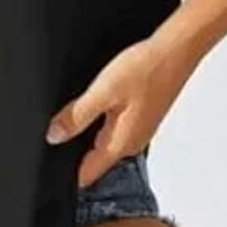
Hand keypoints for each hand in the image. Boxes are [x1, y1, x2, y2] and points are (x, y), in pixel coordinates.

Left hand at [45, 34, 195, 188]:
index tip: (50, 158)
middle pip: (93, 157)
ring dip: (88, 128)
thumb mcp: (103, 92)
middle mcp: (131, 143)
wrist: (176, 51)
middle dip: (73, 146)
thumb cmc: (147, 69)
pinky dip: (102, 117)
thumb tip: (54, 136)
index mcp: (120, 144)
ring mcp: (138, 131)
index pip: (87, 175)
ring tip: (81, 105)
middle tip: (60, 123)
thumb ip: (76, 116)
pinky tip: (100, 97)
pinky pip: (114, 126)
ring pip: (103, 139)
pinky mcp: (141, 117)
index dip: (65, 172)